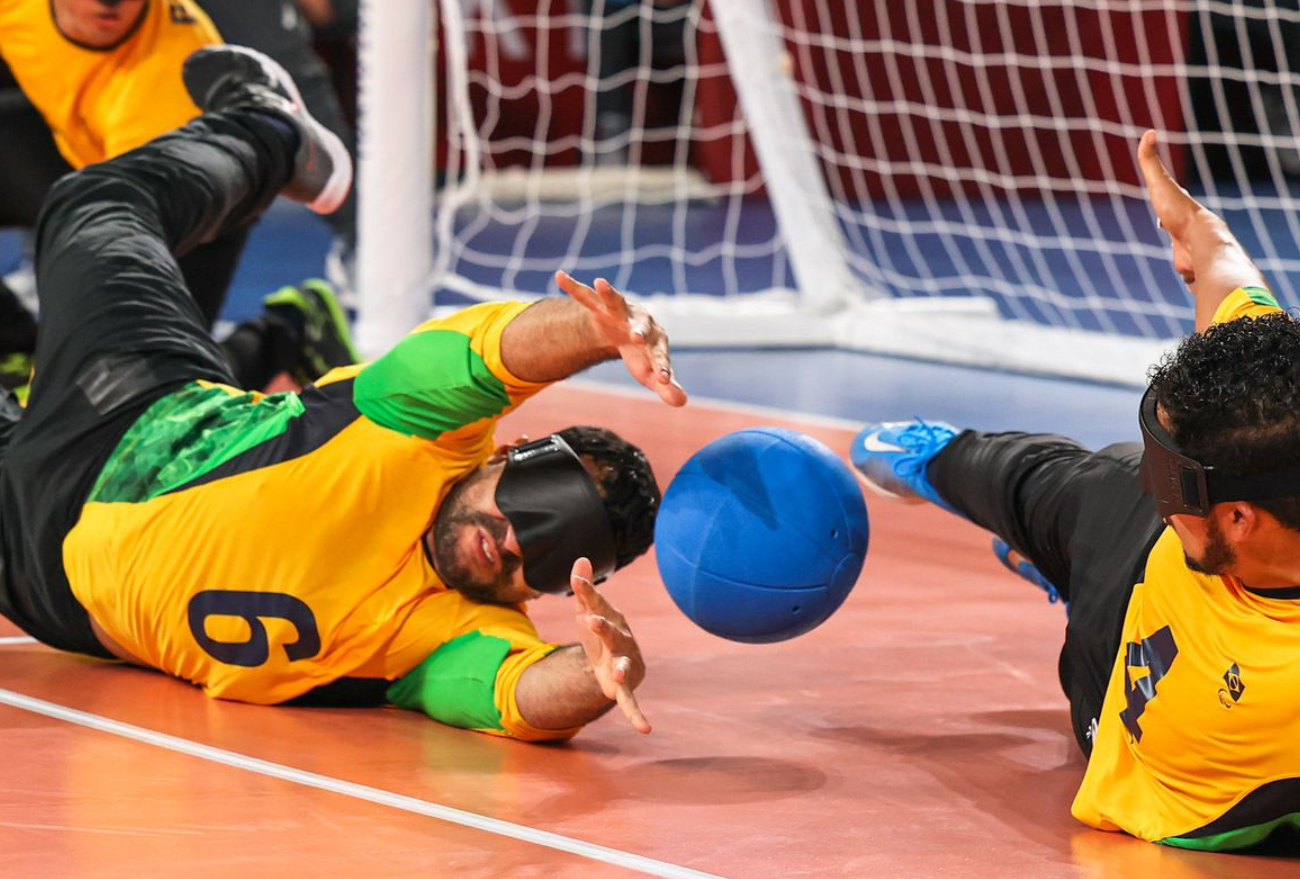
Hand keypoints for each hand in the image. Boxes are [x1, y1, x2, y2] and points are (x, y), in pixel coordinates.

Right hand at [554, 271, 686, 406]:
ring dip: (608, 292)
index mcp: (655, 339)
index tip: (663, 380)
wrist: (625, 330)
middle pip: (641, 323)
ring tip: (600, 283)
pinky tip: (559, 276)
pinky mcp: (599, 305)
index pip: (659, 353)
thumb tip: (681, 402)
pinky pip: (584, 295)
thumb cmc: (641, 353)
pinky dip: (572, 286)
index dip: (661, 366)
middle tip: (636, 337)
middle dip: (639, 329)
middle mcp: (639, 320)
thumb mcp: (650, 372)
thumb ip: (666, 386)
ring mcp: (619, 311)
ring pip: (615, 300)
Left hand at [570, 557, 650, 733]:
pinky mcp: (623, 689)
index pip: (597, 605)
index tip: (576, 580)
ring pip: (624, 668)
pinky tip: (646, 729)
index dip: (587, 593)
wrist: (618, 664)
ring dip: (622, 670)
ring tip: (618, 674)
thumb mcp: (590, 612)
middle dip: (603, 628)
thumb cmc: (604, 635)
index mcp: (612, 622)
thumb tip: (580, 559)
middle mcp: (622, 642)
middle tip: (590, 620)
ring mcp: (625, 666)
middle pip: (613, 634)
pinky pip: (631, 703)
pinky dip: (637, 716)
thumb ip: (585, 589)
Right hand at [1137, 129, 1201, 285]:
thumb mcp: (1160, 182)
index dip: (1164, 197)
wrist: (1199, 241)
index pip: (1169, 200)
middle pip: (1177, 225)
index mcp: (1177, 208)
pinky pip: (1187, 271)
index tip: (1161, 197)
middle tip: (1166, 226)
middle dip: (1172, 227)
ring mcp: (1187, 247)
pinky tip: (1186, 277)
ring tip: (1181, 257)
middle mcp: (1184, 228)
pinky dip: (1186, 274)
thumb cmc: (1178, 212)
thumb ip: (1150, 161)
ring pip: (1183, 248)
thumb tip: (1149, 132)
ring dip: (1182, 252)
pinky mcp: (1189, 268)